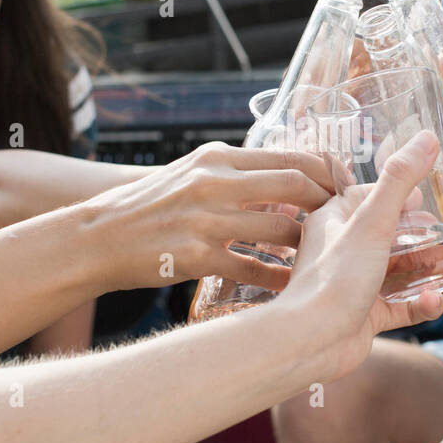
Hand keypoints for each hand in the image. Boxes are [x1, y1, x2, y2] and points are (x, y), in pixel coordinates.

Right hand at [90, 141, 335, 290]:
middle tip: (346, 224)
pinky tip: (293, 286)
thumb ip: (236, 173)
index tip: (345, 189)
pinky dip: (280, 279)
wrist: (96, 236)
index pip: (291, 158)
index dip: (327, 174)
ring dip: (309, 246)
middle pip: (296, 187)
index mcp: (218, 157)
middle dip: (330, 206)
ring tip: (325, 257)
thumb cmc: (148, 206)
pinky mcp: (196, 257)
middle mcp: (215, 182)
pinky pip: (255, 270)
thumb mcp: (192, 172)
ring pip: (282, 232)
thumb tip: (286, 178)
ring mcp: (207, 220)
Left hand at [280, 130, 442, 379]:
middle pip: (389, 235)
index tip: (429, 196)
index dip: (399, 195)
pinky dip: (419, 304)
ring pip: (398, 271)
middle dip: (422, 236)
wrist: (311, 341)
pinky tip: (434, 302)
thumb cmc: (334, 278)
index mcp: (334, 219)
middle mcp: (342, 249)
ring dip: (427, 268)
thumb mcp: (372, 222)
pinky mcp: (365, 316)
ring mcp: (355, 284)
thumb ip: (400, 180)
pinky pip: (400, 306)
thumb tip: (427, 137)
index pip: (369, 197)